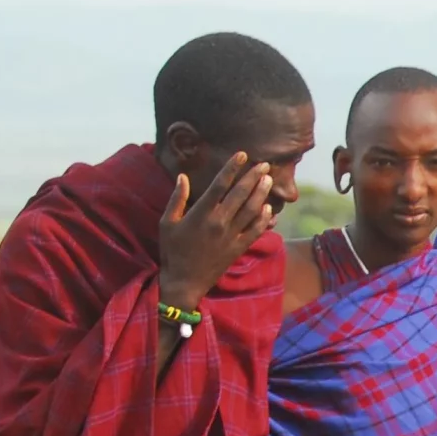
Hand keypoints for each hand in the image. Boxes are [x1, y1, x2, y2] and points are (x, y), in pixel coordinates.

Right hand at [159, 152, 274, 311]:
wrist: (184, 281)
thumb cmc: (172, 250)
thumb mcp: (167, 223)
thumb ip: (176, 199)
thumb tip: (183, 177)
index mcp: (201, 213)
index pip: (220, 185)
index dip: (232, 168)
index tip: (242, 155)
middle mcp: (219, 222)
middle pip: (241, 194)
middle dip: (253, 177)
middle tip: (264, 163)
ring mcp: (231, 236)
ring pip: (252, 210)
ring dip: (261, 193)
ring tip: (268, 179)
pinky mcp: (238, 248)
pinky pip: (255, 231)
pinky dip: (264, 219)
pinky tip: (269, 208)